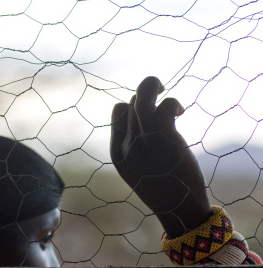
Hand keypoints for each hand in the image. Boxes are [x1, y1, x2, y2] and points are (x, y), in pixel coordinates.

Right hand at [110, 76, 210, 237]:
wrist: (181, 212)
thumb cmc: (163, 189)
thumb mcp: (138, 169)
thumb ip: (133, 145)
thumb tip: (141, 112)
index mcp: (117, 153)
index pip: (117, 112)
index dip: (132, 105)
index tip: (149, 115)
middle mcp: (127, 147)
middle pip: (131, 105)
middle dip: (147, 99)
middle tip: (164, 110)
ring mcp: (145, 144)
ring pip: (141, 101)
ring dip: (151, 86)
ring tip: (162, 88)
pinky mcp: (166, 141)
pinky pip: (163, 108)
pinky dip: (171, 103)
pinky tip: (179, 112)